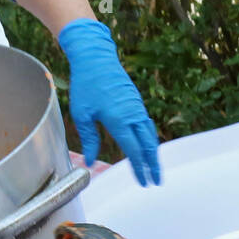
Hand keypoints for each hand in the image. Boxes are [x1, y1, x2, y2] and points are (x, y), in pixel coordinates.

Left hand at [58, 19, 161, 186]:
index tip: (143, 182)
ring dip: (154, 154)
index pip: (134, 151)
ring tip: (154, 168)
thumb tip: (90, 162)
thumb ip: (89, 139)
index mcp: (119, 120)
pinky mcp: (137, 102)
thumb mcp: (81, 113)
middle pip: (148, 146)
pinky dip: (150, 140)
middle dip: (153, 166)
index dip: (139, 169)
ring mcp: (137, 108)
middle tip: (157, 182)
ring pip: (150, 136)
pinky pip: (147, 125)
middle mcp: (132, 115)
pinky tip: (148, 146)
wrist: (95, 56)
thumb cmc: (85, 84)